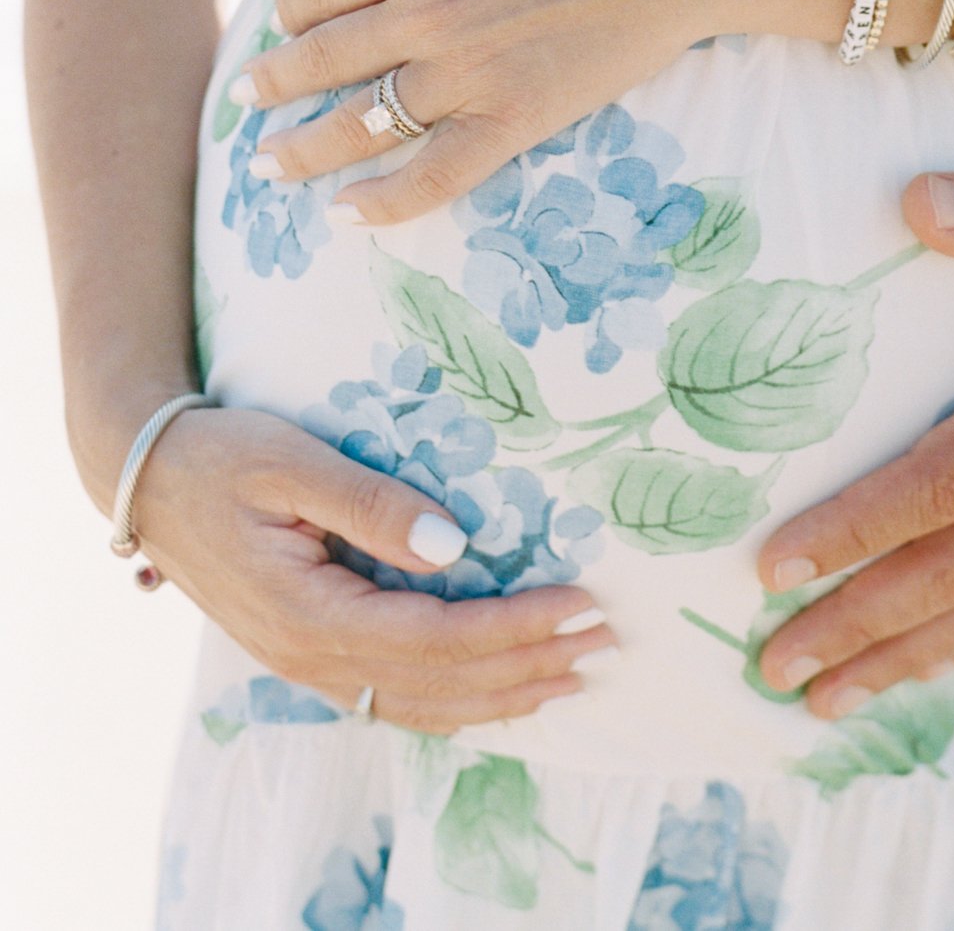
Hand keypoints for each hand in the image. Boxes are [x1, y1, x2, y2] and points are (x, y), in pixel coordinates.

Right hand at [133, 407, 614, 731]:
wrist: (145, 475)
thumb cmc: (221, 453)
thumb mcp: (293, 462)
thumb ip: (372, 505)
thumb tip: (457, 545)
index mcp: (309, 611)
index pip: (436, 637)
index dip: (515, 627)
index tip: (582, 601)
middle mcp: (309, 655)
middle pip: (439, 683)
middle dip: (529, 665)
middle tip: (606, 641)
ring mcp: (305, 663)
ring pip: (419, 703)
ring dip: (502, 693)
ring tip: (573, 675)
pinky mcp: (306, 653)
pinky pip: (392, 696)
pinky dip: (455, 700)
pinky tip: (498, 690)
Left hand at [241, 0, 771, 224]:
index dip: (292, 12)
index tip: (284, 27)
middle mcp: (426, 9)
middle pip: (323, 58)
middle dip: (275, 83)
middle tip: (249, 101)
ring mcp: (468, 69)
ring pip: (361, 122)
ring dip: (305, 150)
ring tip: (273, 165)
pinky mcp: (515, 117)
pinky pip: (435, 173)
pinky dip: (386, 202)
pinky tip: (350, 215)